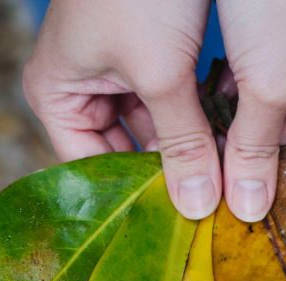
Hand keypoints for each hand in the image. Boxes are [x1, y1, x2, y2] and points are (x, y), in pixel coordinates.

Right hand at [22, 0, 220, 218]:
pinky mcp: (145, 53)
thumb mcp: (162, 75)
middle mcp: (77, 86)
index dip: (134, 197)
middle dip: (168, 172)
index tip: (178, 222)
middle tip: (211, 205)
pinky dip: (196, 116)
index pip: (91, 170)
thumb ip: (184, 144)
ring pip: (151, 128)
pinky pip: (169, 101)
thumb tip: (199, 207)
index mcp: (57, 95)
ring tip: (225, 178)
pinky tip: (229, 139)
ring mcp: (111, 68)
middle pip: (123, 151)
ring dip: (188, 145)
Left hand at [216, 0, 285, 220]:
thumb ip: (254, 149)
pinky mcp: (279, 42)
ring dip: (232, 130)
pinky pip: (254, 87)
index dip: (277, 177)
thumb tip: (249, 209)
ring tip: (194, 153)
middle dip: (248, 152)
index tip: (233, 202)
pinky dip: (225, 100)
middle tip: (205, 181)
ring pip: (269, 115)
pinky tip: (194, 116)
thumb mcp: (268, 82)